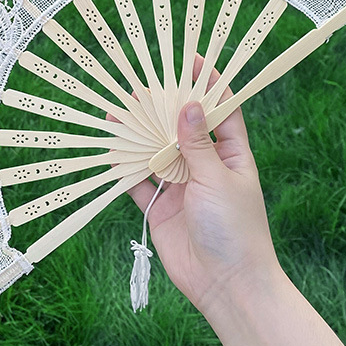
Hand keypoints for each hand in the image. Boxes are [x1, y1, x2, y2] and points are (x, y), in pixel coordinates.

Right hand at [112, 55, 282, 316]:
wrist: (226, 286)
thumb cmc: (235, 229)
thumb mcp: (217, 179)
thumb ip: (196, 145)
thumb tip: (187, 104)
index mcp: (231, 156)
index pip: (221, 111)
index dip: (209, 85)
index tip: (192, 59)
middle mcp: (206, 167)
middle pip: (183, 128)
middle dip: (165, 106)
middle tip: (143, 81)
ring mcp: (182, 187)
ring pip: (158, 151)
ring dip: (141, 133)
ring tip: (119, 107)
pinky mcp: (162, 208)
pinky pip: (140, 182)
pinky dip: (126, 167)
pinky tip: (110, 147)